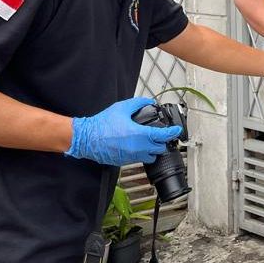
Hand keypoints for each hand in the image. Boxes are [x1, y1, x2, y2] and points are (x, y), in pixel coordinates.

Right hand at [65, 97, 183, 165]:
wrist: (87, 138)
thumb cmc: (102, 124)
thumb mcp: (122, 108)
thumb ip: (138, 103)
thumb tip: (149, 102)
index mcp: (139, 135)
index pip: (163, 136)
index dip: (173, 133)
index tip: (177, 130)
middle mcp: (138, 148)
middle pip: (160, 148)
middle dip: (162, 141)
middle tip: (161, 135)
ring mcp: (132, 156)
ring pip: (151, 156)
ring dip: (153, 149)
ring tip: (149, 141)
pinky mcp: (125, 161)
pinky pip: (139, 159)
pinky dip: (142, 153)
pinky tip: (137, 145)